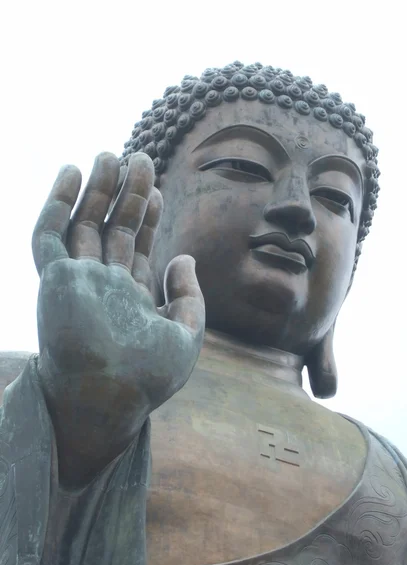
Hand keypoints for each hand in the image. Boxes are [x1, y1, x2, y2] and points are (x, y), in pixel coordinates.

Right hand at [32, 153, 204, 485]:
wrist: (110, 401)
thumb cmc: (148, 379)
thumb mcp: (186, 335)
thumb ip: (190, 297)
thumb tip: (183, 256)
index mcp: (131, 297)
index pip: (137, 246)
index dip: (147, 217)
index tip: (158, 191)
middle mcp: (103, 285)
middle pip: (113, 228)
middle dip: (127, 194)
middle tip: (140, 157)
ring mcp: (77, 280)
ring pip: (84, 224)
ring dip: (96, 190)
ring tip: (111, 155)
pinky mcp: (54, 279)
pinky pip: (49, 234)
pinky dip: (57, 203)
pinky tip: (71, 173)